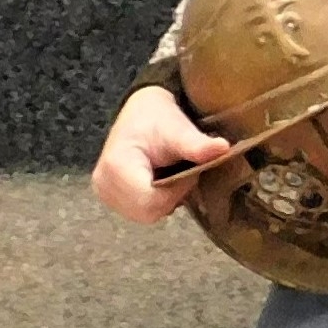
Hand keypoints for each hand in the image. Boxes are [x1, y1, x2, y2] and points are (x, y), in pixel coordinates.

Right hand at [91, 86, 229, 223]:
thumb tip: (223, 148)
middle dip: (172, 196)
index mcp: (116, 166)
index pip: (151, 201)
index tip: (187, 170)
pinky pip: (140, 212)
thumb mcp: (178, 128)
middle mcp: (104, 184)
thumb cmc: (158, 118)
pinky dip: (156, 201)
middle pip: (148, 211)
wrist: (141, 112)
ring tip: (170, 174)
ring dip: (165, 200)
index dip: (176, 191)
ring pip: (146, 215)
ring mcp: (105, 193)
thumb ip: (197, 144)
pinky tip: (160, 182)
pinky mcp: (109, 198)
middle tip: (181, 172)